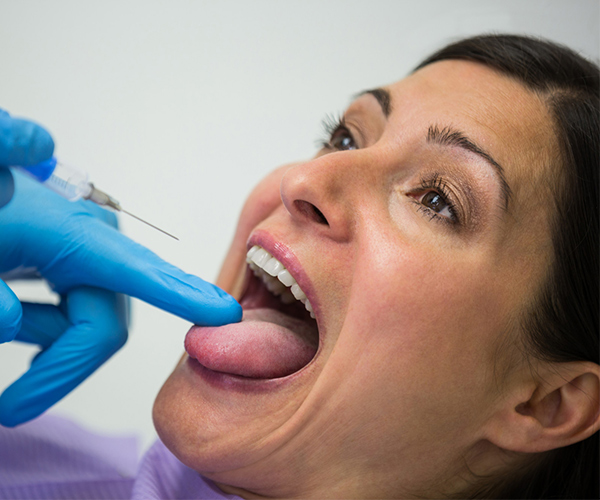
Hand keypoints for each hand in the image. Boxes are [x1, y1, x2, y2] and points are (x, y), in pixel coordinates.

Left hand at [0, 114, 240, 426]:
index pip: (140, 274)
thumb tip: (11, 324)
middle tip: (13, 405)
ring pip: (93, 320)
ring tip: (7, 319)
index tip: (224, 312)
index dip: (183, 296)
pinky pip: (81, 307)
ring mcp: (89, 250)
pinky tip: (20, 312)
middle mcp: (94, 241)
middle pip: (105, 324)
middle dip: (64, 363)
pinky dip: (48, 325)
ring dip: (49, 340)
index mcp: (73, 231)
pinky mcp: (82, 255)